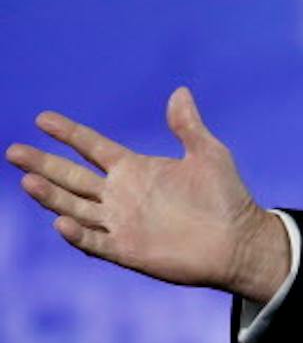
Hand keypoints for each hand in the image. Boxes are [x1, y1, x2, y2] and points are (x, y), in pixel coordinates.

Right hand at [6, 87, 290, 301]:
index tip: (42, 119)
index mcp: (135, 169)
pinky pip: (95, 241)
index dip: (68, 133)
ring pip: (74, 207)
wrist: (241, 241)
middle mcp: (121, 194)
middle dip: (43, 163)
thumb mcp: (209, 154)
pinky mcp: (127, 250)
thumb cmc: (228, 197)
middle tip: (14, 150)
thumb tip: (180, 91)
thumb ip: (188, 126)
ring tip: (28, 180)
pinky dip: (77, 234)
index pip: (92, 147)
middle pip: (71, 176)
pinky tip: (61, 222)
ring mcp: (121, 223)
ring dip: (50, 196)